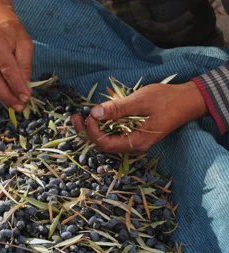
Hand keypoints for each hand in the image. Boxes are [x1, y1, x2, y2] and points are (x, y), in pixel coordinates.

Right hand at [0, 0, 32, 111]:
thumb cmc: (8, 30)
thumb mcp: (23, 41)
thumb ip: (25, 64)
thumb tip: (25, 88)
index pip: (6, 68)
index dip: (16, 86)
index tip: (26, 98)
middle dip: (7, 96)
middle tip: (19, 107)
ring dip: (0, 96)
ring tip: (13, 103)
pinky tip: (2, 92)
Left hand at [71, 81, 207, 153]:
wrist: (188, 101)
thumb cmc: (167, 99)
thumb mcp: (141, 101)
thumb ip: (118, 108)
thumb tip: (95, 112)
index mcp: (137, 142)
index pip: (105, 144)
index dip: (92, 131)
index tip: (89, 114)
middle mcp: (134, 146)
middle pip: (102, 145)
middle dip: (86, 132)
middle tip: (75, 116)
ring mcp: (134, 141)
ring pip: (106, 141)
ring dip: (92, 129)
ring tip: (81, 116)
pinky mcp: (134, 134)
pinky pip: (113, 135)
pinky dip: (102, 127)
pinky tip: (96, 116)